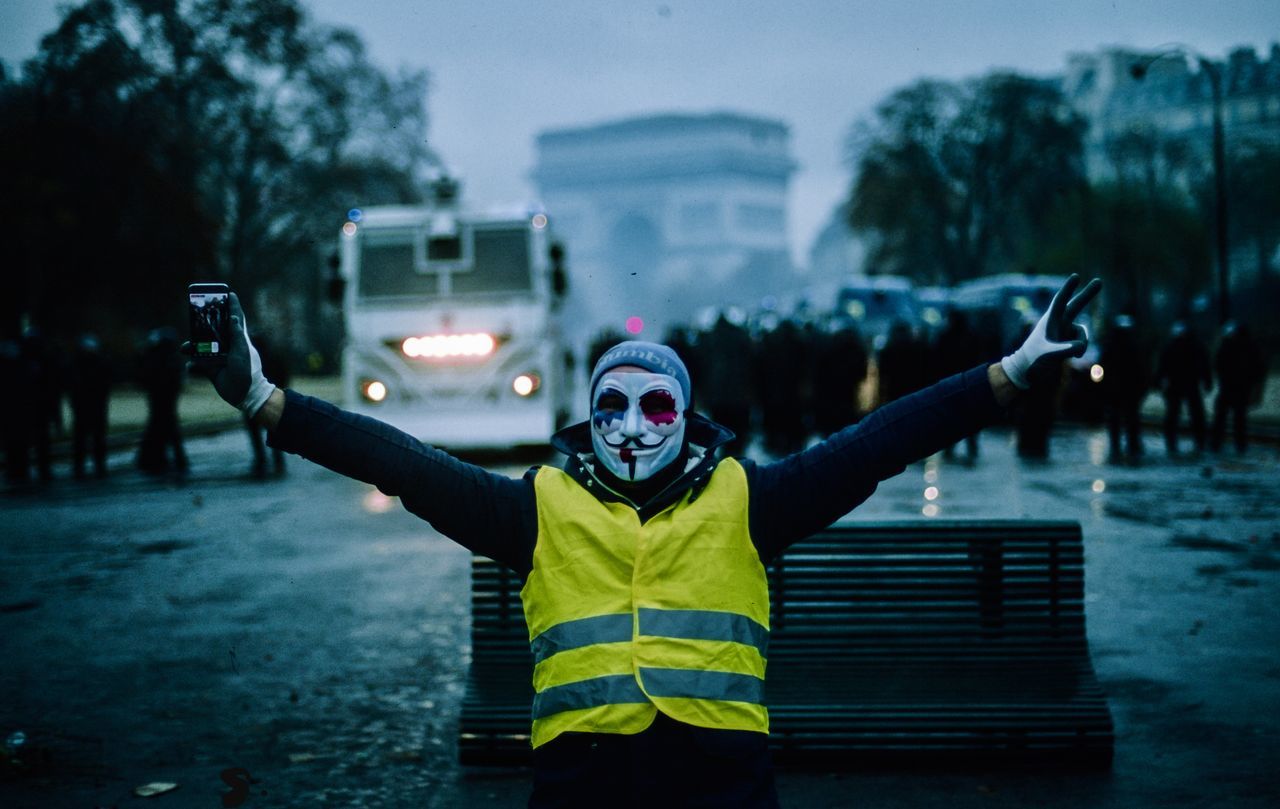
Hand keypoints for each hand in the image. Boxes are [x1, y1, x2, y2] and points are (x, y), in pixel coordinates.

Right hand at [182, 292, 275, 415]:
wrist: (246, 396)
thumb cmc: (248, 372)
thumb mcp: (242, 352)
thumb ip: (237, 336)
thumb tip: (234, 318)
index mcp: (239, 339)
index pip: (236, 319)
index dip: (233, 306)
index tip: (229, 293)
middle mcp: (228, 346)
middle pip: (214, 330)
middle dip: (203, 325)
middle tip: (194, 316)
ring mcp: (219, 357)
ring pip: (202, 347)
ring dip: (192, 347)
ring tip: (183, 348)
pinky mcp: (212, 369)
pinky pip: (199, 364)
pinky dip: (193, 365)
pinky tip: (190, 366)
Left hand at [1000, 274, 1101, 390]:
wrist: (1027, 373)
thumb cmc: (1032, 361)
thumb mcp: (1048, 356)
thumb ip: (1065, 349)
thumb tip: (1081, 346)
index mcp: (1049, 321)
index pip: (1060, 301)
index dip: (1068, 289)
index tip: (1076, 276)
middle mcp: (1058, 324)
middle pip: (1075, 306)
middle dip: (1087, 295)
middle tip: (1099, 280)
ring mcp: (1064, 332)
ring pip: (1083, 333)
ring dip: (1083, 344)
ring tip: (1073, 356)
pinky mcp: (1068, 342)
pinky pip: (1082, 343)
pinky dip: (1080, 350)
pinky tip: (1072, 358)